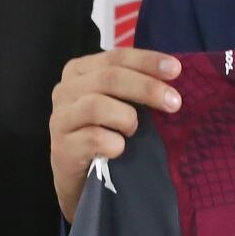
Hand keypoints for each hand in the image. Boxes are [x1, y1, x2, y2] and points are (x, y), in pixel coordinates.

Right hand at [51, 47, 181, 221]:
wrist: (78, 178)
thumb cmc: (103, 134)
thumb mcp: (117, 103)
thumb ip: (134, 86)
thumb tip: (172, 73)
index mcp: (80, 71)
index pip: (115, 57)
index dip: (147, 61)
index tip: (175, 70)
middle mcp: (65, 90)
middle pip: (108, 78)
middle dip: (146, 88)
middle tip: (174, 103)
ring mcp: (59, 119)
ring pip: (96, 105)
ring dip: (126, 118)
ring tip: (134, 131)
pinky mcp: (61, 148)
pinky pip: (93, 138)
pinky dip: (114, 143)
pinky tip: (119, 149)